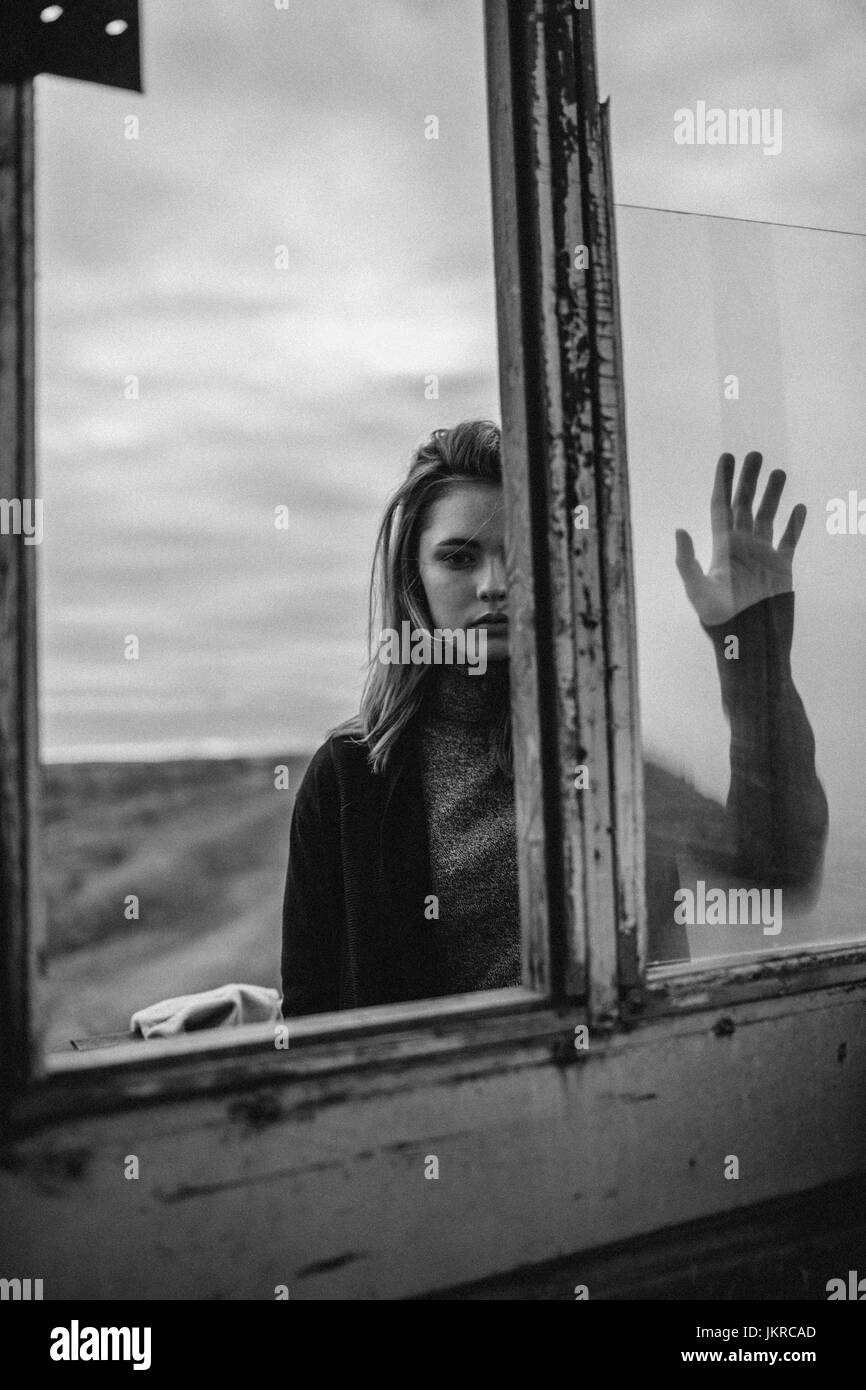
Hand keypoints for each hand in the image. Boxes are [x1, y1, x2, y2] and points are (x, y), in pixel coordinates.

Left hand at [675, 451, 805, 625]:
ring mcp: (762, 556)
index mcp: (722, 547)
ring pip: (768, 517)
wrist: (748, 642)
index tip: (726, 457)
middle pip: (744, 505)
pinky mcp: (781, 569)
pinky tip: (799, 508)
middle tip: (755, 454)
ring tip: (780, 472)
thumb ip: (687, 562)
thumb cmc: (718, 621)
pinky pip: (789, 541)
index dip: (722, 481)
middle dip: (748, 479)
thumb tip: (679, 530)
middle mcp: (741, 547)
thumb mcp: (698, 591)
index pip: (721, 506)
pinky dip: (794, 524)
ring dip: (773, 495)